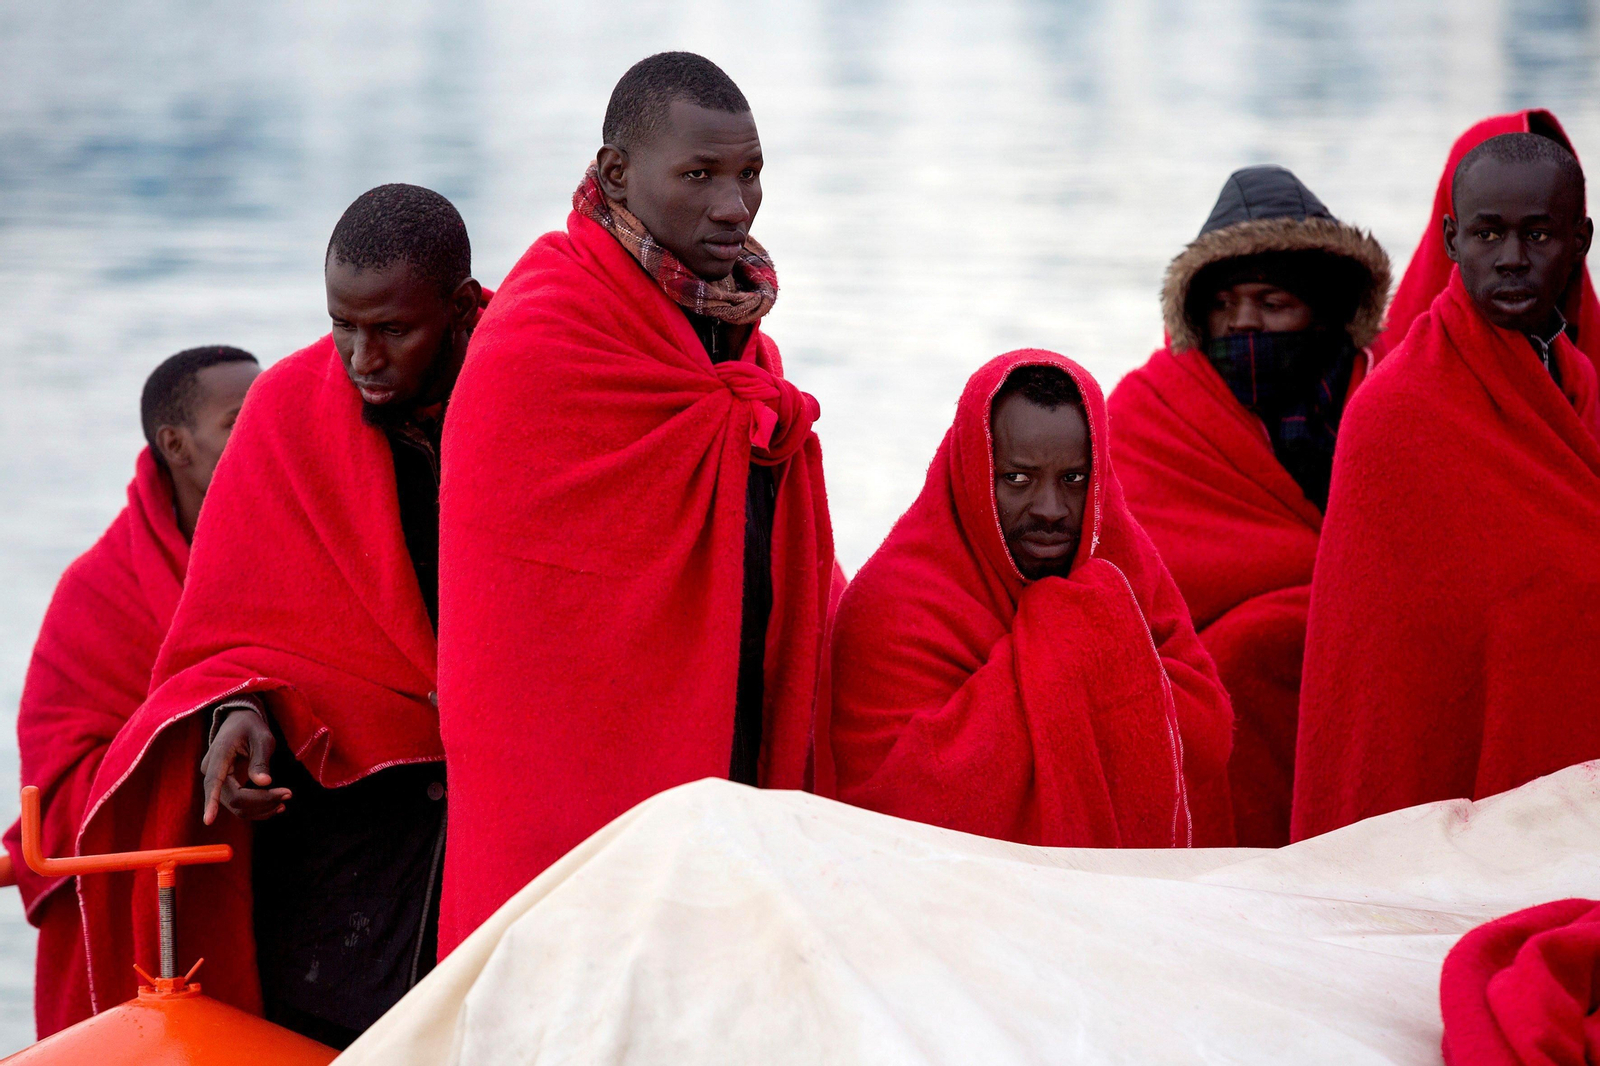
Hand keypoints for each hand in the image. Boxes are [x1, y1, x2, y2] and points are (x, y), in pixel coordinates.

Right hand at [201, 709, 290, 824]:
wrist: (239, 722)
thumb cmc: (251, 727)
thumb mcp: (262, 738)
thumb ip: (261, 760)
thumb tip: (263, 782)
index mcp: (219, 755)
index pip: (213, 782)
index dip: (211, 802)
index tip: (208, 820)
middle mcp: (211, 771)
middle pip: (233, 799)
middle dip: (261, 802)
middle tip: (288, 794)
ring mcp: (216, 781)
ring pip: (236, 806)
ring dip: (261, 808)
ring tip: (285, 799)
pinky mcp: (225, 788)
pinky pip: (239, 805)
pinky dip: (257, 808)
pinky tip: (275, 805)